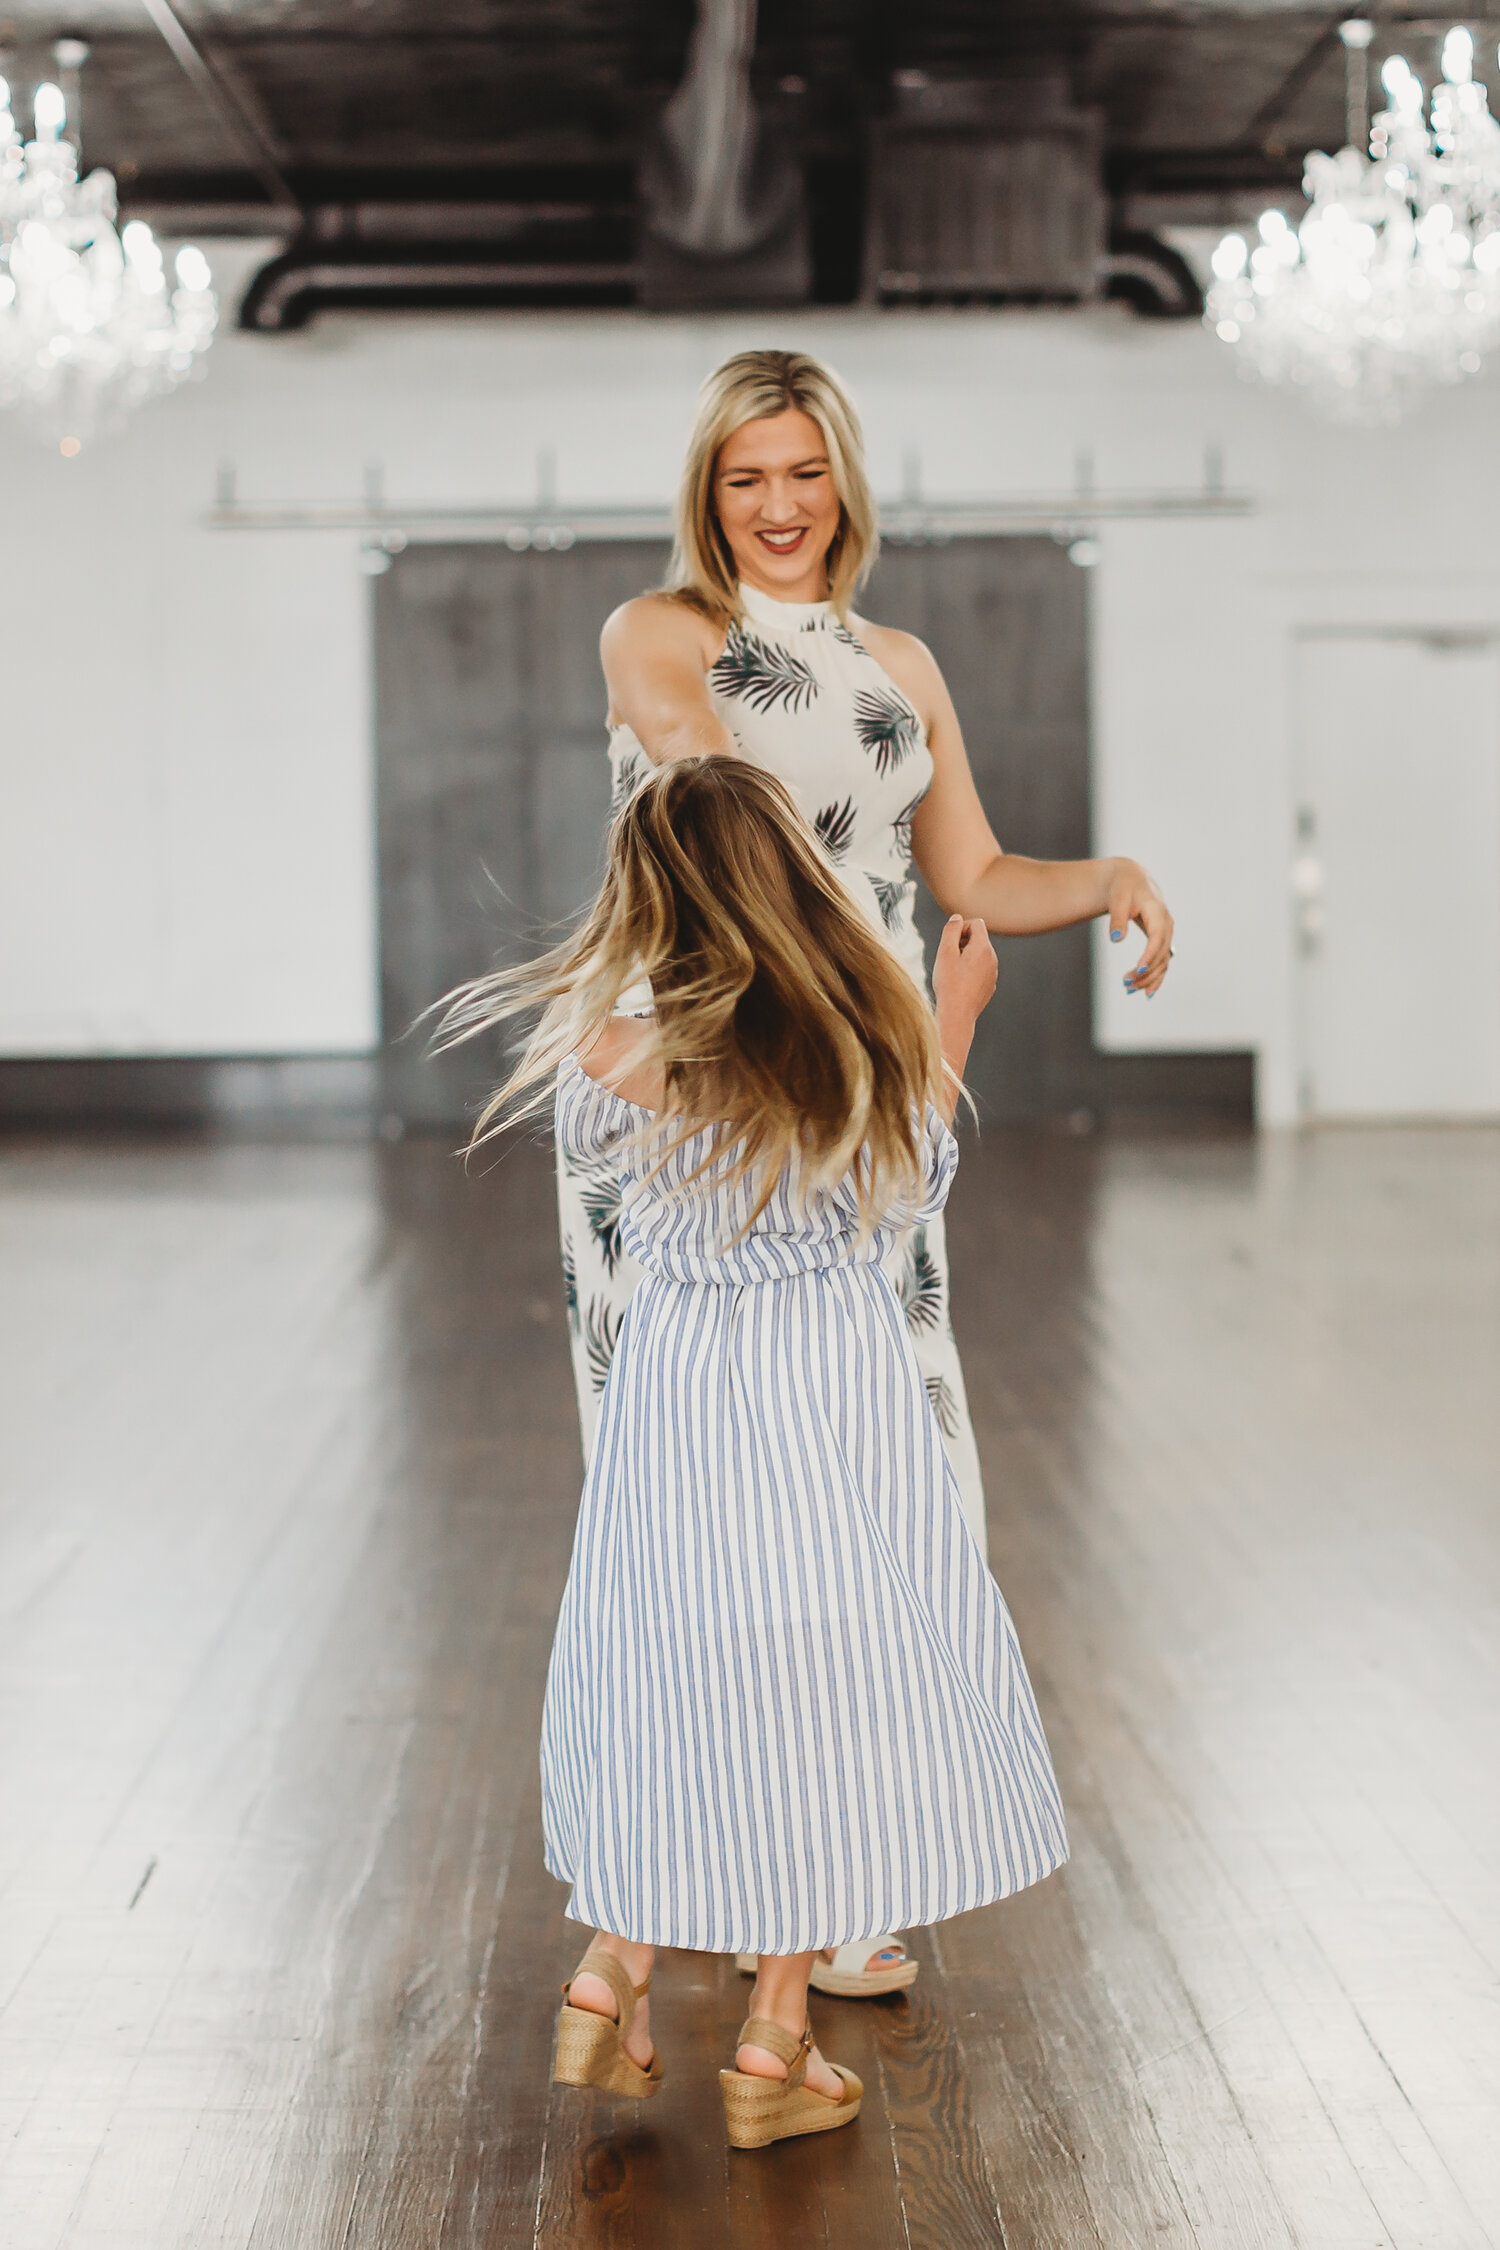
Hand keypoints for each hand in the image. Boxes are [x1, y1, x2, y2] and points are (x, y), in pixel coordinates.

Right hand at [932, 913, 997, 1029]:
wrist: (957, 1014)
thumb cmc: (949, 983)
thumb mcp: (945, 952)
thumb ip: (951, 930)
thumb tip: (957, 918)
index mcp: (983, 948)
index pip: (976, 923)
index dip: (960, 928)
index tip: (950, 943)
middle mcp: (993, 959)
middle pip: (978, 939)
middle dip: (963, 943)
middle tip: (948, 958)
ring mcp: (993, 973)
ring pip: (979, 955)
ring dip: (966, 957)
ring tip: (952, 972)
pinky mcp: (990, 986)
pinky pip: (981, 970)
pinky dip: (970, 971)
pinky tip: (959, 984)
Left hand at [1106, 860, 1173, 997]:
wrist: (1131, 880)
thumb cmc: (1123, 888)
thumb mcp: (1117, 900)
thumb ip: (1117, 918)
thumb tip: (1116, 939)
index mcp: (1157, 911)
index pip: (1157, 937)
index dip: (1150, 955)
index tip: (1138, 969)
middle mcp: (1166, 924)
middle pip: (1162, 953)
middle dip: (1146, 971)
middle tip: (1126, 984)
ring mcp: (1166, 933)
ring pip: (1163, 960)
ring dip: (1149, 977)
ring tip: (1129, 989)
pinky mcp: (1161, 940)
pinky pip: (1162, 961)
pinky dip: (1156, 976)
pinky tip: (1146, 992)